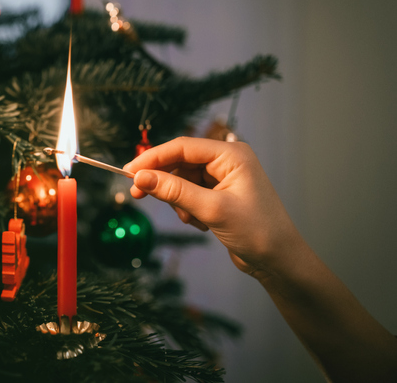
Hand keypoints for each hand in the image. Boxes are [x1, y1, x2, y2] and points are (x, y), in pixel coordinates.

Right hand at [124, 137, 302, 278]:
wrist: (279, 261)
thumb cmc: (258, 231)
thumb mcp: (211, 209)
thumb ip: (174, 191)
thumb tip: (142, 178)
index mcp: (231, 154)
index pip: (183, 147)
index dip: (153, 158)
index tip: (129, 171)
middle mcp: (226, 161)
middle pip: (180, 162)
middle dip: (163, 181)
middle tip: (138, 194)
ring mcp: (223, 178)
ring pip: (182, 179)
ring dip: (178, 200)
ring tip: (191, 219)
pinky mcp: (218, 194)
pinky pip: (189, 193)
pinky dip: (186, 208)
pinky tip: (199, 223)